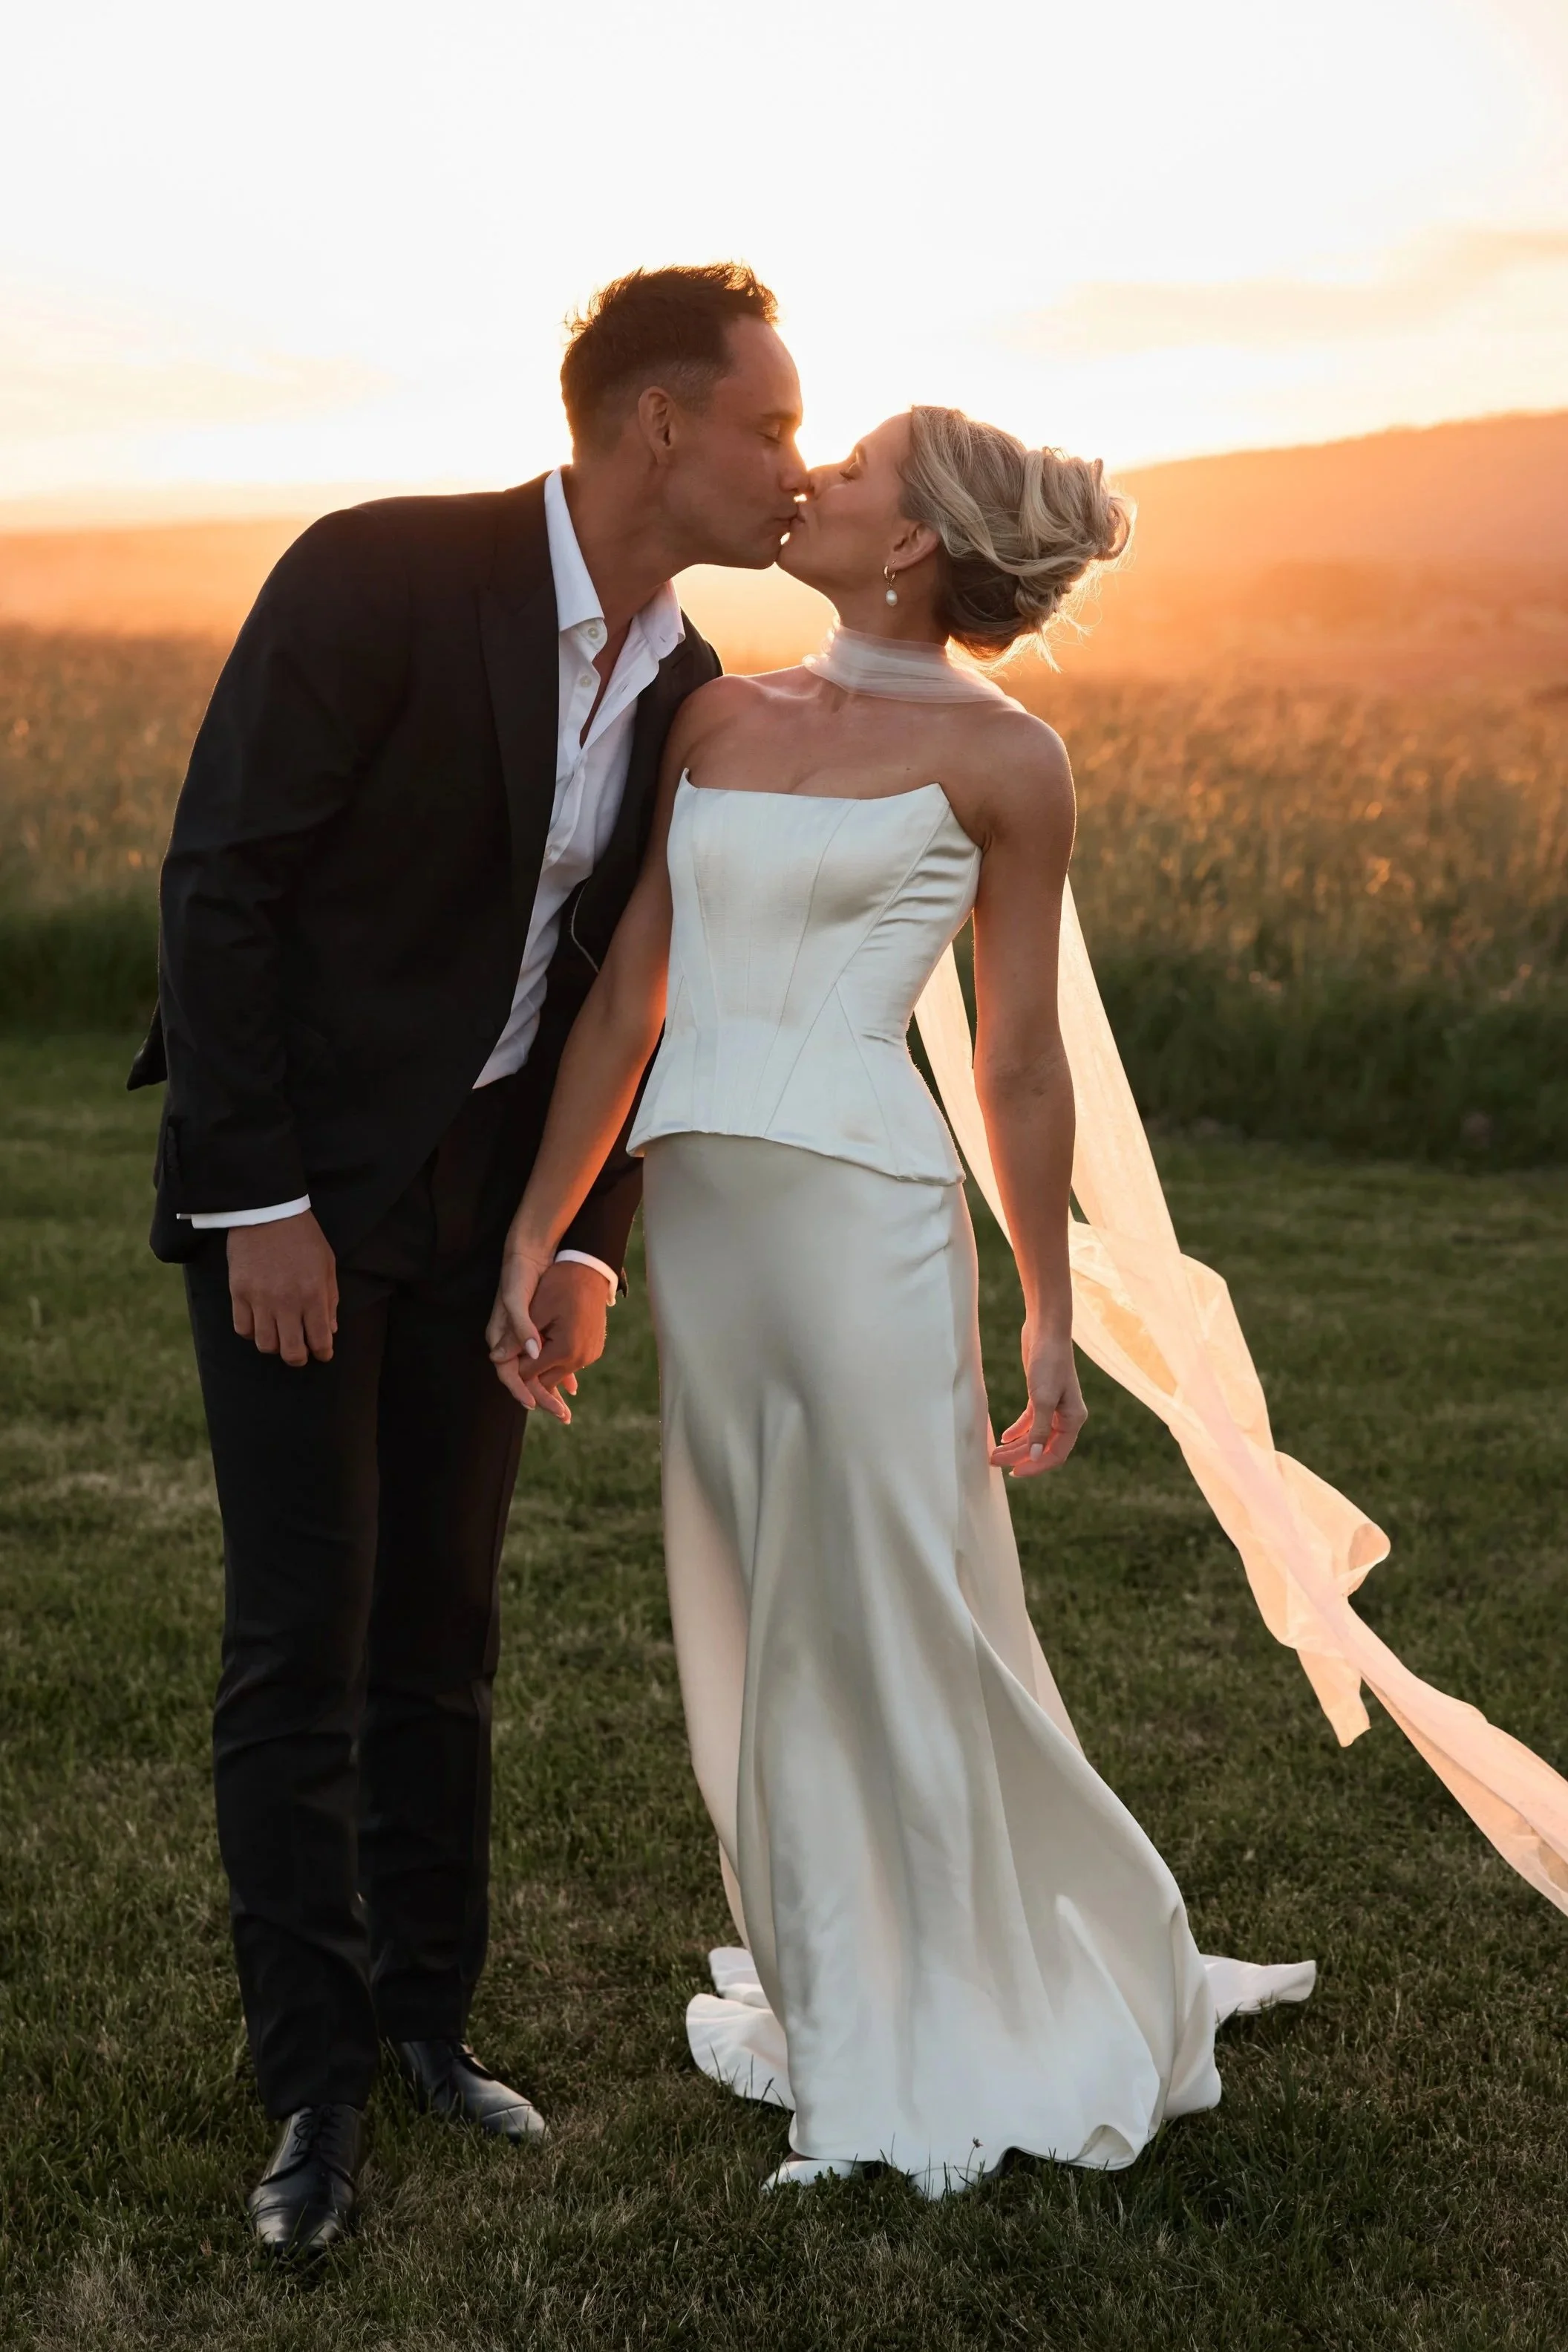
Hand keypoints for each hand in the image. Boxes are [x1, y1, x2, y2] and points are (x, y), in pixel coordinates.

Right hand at [228, 1210, 337, 1366]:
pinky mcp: (238, 1293)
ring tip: (280, 1337)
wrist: (267, 1212)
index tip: (323, 1354)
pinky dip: (252, 1333)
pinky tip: (260, 1324)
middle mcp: (286, 1302)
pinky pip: (242, 1328)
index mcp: (313, 1294)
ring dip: (275, 1346)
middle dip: (299, 1359)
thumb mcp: (327, 1263)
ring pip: (265, 1345)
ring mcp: (260, 1299)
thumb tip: (330, 1330)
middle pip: (290, 1351)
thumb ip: (330, 1299)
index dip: (323, 1353)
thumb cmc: (302, 1236)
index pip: (320, 1339)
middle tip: (301, 1353)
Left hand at [487, 1247, 611, 1422]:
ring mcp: (590, 1355)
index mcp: (565, 1350)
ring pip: (558, 1373)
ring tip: (529, 1353)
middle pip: (545, 1379)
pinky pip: (572, 1363)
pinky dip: (558, 1360)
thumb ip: (516, 1338)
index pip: (530, 1372)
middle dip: (529, 1372)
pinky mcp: (595, 1350)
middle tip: (514, 1359)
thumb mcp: (536, 1311)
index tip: (504, 1359)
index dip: (514, 1367)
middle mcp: (581, 1358)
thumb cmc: (559, 1286)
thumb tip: (495, 1358)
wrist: (590, 1270)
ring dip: (543, 1366)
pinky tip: (547, 1350)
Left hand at [990, 1325, 1085, 1477]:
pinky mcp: (1041, 1397)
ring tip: (994, 1453)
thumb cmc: (1049, 1362)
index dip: (1035, 1466)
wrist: (1045, 1330)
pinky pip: (1031, 1422)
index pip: (1056, 1454)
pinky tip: (1004, 1437)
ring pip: (1035, 1436)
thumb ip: (1040, 1429)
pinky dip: (1018, 1430)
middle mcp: (1066, 1416)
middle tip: (994, 1463)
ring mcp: (1054, 1407)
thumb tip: (1036, 1456)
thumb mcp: (1042, 1398)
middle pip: (1043, 1447)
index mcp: (1073, 1419)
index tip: (1014, 1472)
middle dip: (1019, 1457)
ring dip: (1016, 1446)